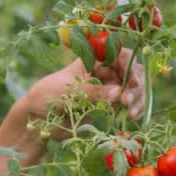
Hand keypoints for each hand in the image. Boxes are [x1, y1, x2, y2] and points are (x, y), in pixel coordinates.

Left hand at [19, 47, 145, 129]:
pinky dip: (134, 109)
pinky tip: (133, 117)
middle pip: (130, 70)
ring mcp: (108, 88)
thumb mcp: (67, 91)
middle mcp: (103, 71)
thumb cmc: (47, 96)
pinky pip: (128, 104)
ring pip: (132, 87)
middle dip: (134, 84)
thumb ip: (91, 91)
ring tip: (131, 113)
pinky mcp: (109, 105)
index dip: (128, 64)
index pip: (117, 53)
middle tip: (128, 100)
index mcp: (91, 59)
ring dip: (137, 98)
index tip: (132, 80)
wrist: (37, 121)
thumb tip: (117, 92)